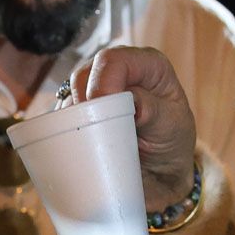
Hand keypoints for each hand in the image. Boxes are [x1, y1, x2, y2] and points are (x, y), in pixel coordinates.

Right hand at [70, 46, 197, 211]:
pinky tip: (78, 145)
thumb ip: (153, 109)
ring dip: (74, 119)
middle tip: (96, 132)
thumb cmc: (172, 143)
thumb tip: (130, 100)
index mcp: (146, 65)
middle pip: (84, 75)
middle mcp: (117, 72)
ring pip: (69, 96)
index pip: (114, 61)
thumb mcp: (172, 126)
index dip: (102, 82)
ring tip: (91, 142)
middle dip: (85, 104)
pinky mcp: (81, 114)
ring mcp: (95, 92)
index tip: (103, 111)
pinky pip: (62, 117)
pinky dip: (65, 130)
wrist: (161, 174)